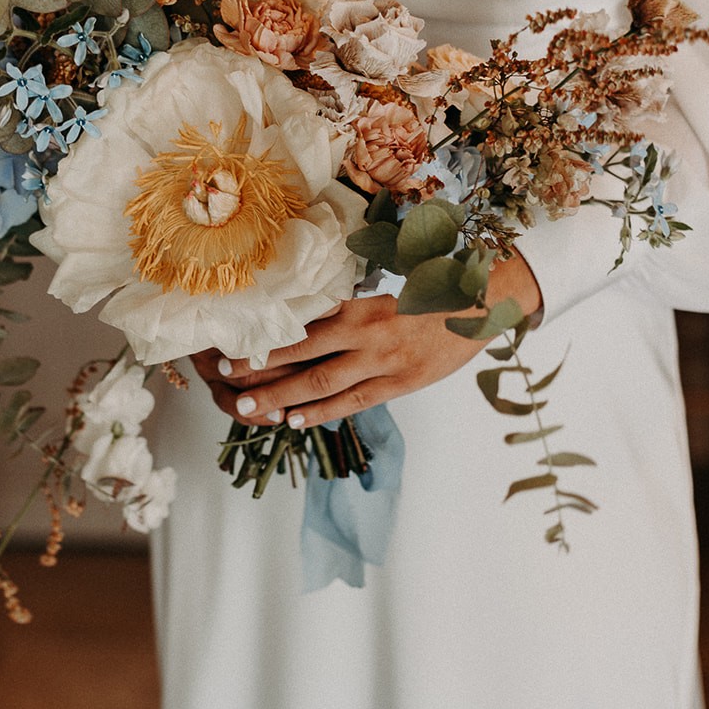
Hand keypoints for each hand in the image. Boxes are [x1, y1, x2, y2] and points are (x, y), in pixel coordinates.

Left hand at [192, 252, 540, 430]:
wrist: (482, 305)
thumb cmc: (430, 291)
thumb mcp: (387, 287)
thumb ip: (349, 303)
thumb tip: (307, 311)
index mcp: (361, 303)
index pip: (303, 324)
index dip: (267, 339)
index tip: (234, 346)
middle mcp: (367, 333)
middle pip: (302, 355)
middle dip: (261, 369)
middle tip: (227, 379)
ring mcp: (383, 363)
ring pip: (322, 384)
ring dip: (282, 397)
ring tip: (249, 408)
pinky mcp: (399, 384)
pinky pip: (352, 403)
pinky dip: (321, 413)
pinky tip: (294, 421)